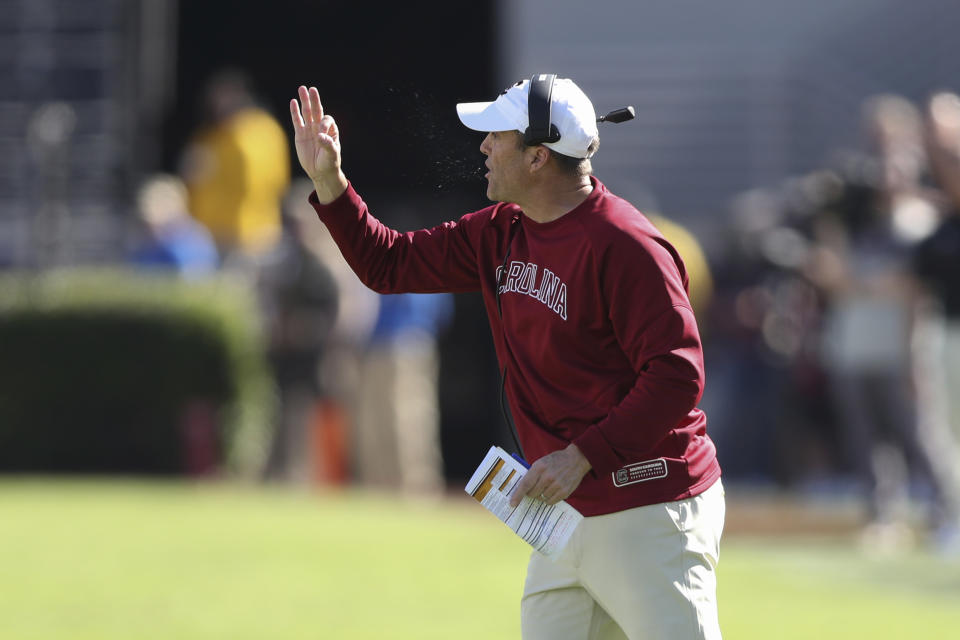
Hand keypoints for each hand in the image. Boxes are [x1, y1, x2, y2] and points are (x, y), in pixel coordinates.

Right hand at [290, 85, 346, 202]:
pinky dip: (295, 112)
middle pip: (317, 110)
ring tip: (302, 88)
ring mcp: (310, 130)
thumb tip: (319, 136)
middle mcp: (320, 127)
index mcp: (331, 130)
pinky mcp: (300, 134)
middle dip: (314, 100)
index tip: (320, 136)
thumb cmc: (329, 163)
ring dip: (304, 101)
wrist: (320, 172)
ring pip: (306, 112)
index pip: (326, 120)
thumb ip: (327, 145)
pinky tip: (293, 102)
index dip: (323, 124)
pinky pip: (297, 121)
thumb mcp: (332, 155)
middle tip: (311, 89)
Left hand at [509, 444, 591, 507]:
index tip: (513, 503)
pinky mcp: (564, 492)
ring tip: (546, 487)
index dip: (518, 495)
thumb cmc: (557, 460)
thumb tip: (522, 488)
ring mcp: (557, 485)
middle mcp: (548, 476)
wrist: (576, 459)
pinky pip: (550, 502)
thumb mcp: (542, 461)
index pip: (525, 484)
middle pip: (532, 493)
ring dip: (540, 495)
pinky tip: (551, 492)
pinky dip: (548, 499)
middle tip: (534, 488)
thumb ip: (533, 473)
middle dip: (531, 493)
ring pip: (541, 498)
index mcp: (539, 467)